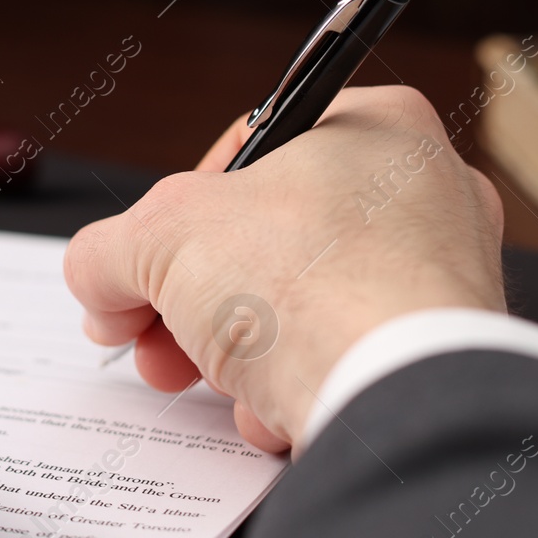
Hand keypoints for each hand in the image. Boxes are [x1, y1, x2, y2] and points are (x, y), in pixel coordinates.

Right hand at [64, 86, 505, 452]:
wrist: (397, 401)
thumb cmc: (310, 286)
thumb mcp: (160, 240)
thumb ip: (108, 249)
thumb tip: (96, 277)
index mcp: (376, 128)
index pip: (251, 152)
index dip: (180, 205)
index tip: (144, 255)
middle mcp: (425, 195)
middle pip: (268, 241)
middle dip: (190, 296)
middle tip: (148, 328)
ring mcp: (441, 283)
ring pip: (302, 309)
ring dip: (234, 351)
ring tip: (203, 376)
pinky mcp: (438, 360)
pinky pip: (343, 364)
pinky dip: (294, 390)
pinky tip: (273, 409)